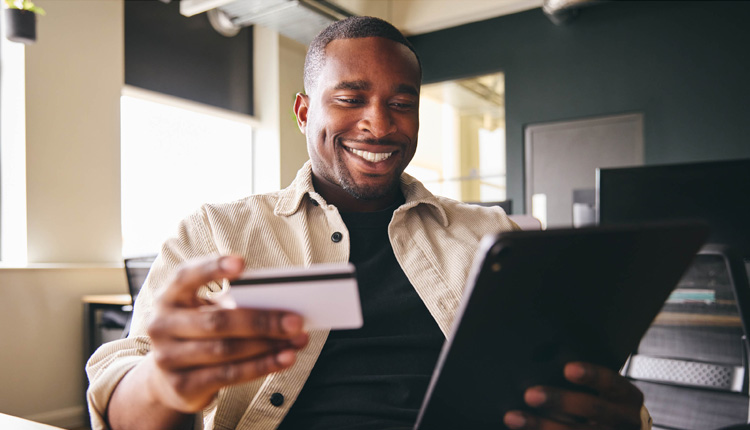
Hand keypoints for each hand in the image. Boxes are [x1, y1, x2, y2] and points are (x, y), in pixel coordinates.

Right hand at [144, 255, 308, 412]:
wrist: (166, 380)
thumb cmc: (197, 334)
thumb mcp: (204, 312)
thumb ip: (230, 304)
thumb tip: (281, 307)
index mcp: (169, 297)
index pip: (186, 276)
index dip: (212, 268)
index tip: (242, 263)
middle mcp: (162, 326)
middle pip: (217, 321)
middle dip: (262, 320)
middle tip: (295, 320)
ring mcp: (168, 358)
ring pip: (226, 350)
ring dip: (268, 345)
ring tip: (297, 340)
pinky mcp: (182, 386)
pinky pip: (229, 375)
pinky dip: (262, 366)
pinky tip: (285, 359)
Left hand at [503, 362, 643, 429]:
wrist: (615, 429)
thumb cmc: (602, 404)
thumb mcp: (604, 392)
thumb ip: (581, 381)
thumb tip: (540, 364)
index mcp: (628, 398)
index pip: (612, 383)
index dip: (591, 376)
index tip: (567, 368)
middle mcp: (627, 421)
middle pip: (594, 410)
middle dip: (560, 401)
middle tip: (529, 394)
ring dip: (542, 425)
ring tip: (512, 417)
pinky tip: (520, 429)